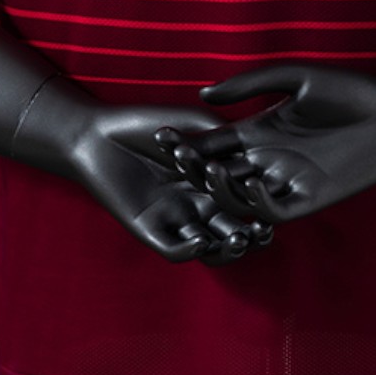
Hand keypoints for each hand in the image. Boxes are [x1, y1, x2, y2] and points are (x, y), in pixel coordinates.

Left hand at [69, 101, 275, 265]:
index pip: (247, 203)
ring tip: (237, 240)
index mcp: (213, 183)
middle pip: (233, 231)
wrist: (98, 133)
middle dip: (251, 235)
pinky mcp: (150, 231)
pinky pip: (175, 250)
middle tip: (262, 230)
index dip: (264, 208)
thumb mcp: (197, 126)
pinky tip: (201, 240)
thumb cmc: (146, 123)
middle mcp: (198, 206)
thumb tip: (265, 151)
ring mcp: (175, 221)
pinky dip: (190, 250)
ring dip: (226, 251)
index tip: (278, 204)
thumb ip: (228, 139)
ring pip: (209, 249)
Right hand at [150, 62, 375, 224]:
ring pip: (241, 197)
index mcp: (261, 132)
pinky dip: (255, 203)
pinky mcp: (310, 199)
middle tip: (172, 161)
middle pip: (219, 172)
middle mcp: (269, 160)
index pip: (214, 142)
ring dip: (221, 189)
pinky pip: (273, 209)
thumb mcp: (295, 78)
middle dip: (195, 169)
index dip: (187, 142)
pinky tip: (246, 187)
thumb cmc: (351, 92)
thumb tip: (204, 95)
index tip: (158, 135)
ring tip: (210, 174)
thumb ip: (250, 85)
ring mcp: (288, 181)